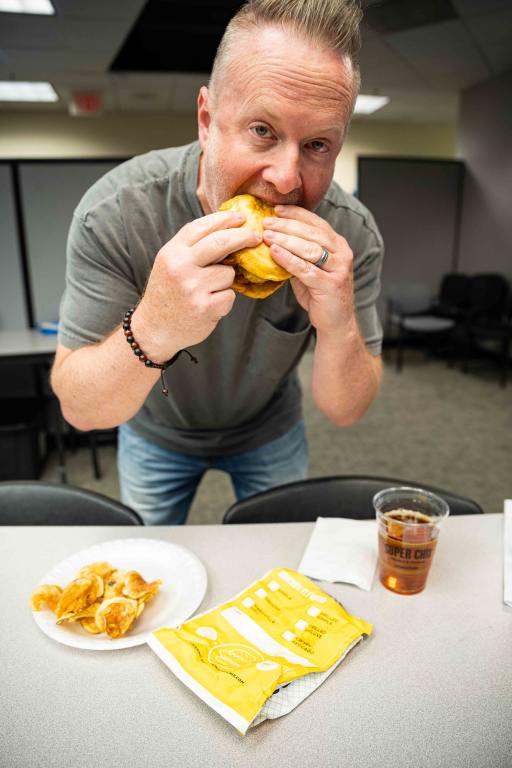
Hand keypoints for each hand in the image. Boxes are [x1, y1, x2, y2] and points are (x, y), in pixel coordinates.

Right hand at [131, 210, 260, 360]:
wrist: (155, 328)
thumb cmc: (167, 293)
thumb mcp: (170, 263)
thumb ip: (192, 247)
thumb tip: (226, 228)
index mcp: (172, 253)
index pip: (201, 227)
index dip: (224, 219)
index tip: (241, 217)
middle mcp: (181, 268)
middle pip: (221, 242)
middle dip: (243, 237)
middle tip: (256, 237)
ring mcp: (194, 288)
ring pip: (228, 273)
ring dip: (226, 280)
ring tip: (209, 290)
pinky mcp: (206, 307)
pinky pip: (229, 295)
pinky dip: (224, 300)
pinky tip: (210, 305)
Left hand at [262, 205, 355, 334]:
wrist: (336, 322)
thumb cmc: (320, 294)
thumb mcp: (310, 268)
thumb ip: (298, 253)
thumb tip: (273, 238)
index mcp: (338, 245)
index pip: (316, 223)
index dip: (296, 214)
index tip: (276, 209)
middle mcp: (342, 253)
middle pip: (312, 233)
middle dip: (287, 225)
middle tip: (266, 222)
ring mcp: (339, 268)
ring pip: (309, 248)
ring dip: (285, 240)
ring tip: (266, 236)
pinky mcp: (331, 284)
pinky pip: (306, 269)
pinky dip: (288, 259)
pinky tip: (274, 253)